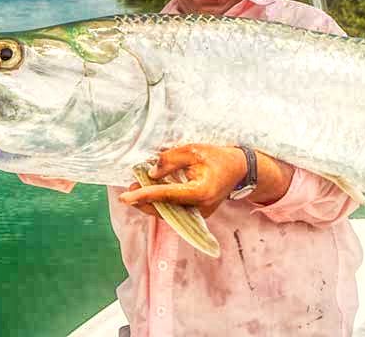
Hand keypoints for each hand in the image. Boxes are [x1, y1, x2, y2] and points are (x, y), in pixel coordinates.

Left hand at [119, 144, 247, 216]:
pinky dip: (162, 203)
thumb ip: (170, 160)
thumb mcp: (194, 150)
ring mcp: (200, 214)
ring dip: (152, 202)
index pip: (166, 195)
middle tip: (130, 189)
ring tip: (138, 188)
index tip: (125, 197)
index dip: (144, 195)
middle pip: (164, 209)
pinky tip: (153, 192)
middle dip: (144, 202)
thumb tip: (152, 173)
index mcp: (200, 192)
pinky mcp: (198, 213)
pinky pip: (175, 210)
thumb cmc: (218, 157)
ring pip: (168, 212)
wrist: (239, 169)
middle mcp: (200, 208)